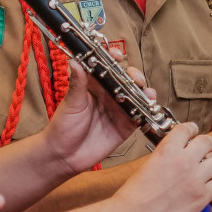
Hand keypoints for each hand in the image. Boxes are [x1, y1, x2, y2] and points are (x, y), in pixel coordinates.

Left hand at [41, 52, 145, 173]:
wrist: (64, 156)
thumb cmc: (62, 127)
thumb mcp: (71, 103)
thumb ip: (77, 83)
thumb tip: (74, 61)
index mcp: (93, 86)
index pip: (106, 67)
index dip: (114, 58)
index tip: (117, 55)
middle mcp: (107, 95)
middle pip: (126, 79)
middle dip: (134, 75)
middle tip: (134, 77)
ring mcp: (118, 110)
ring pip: (137, 96)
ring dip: (144, 90)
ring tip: (144, 90)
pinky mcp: (125, 126)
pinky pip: (140, 115)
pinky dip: (148, 109)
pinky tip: (149, 105)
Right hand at [110, 122, 211, 211]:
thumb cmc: (133, 197)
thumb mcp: (146, 166)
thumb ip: (164, 159)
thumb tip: (173, 158)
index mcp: (166, 150)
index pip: (186, 129)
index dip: (192, 128)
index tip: (194, 130)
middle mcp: (183, 161)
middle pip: (207, 142)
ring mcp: (195, 178)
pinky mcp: (202, 196)